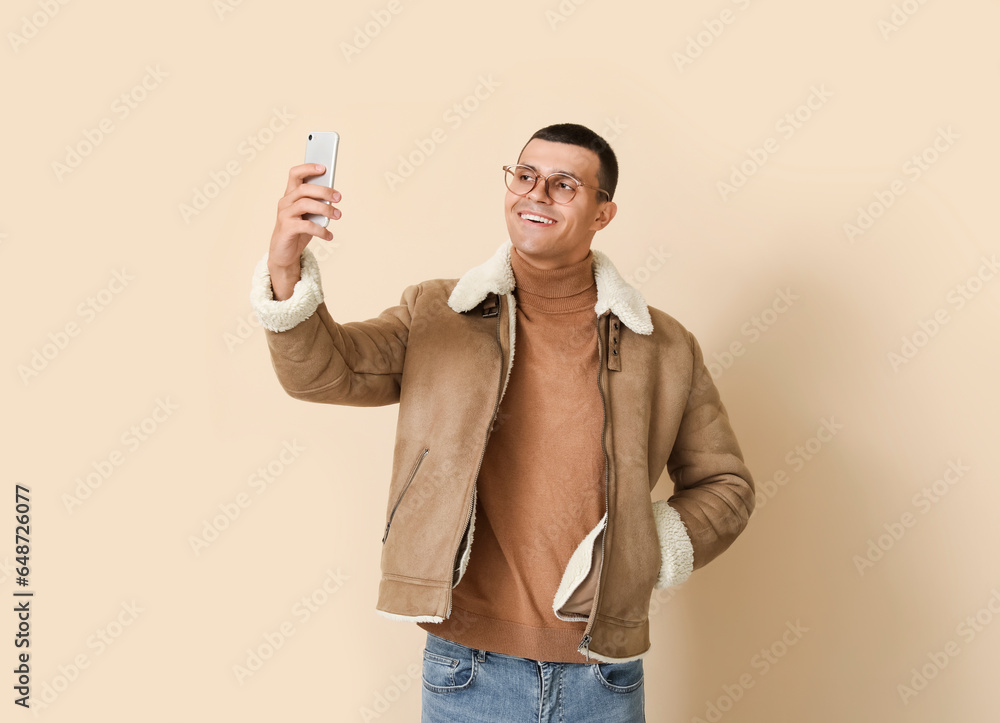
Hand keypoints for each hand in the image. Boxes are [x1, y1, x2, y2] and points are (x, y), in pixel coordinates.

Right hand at [267, 163, 341, 298]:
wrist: (284, 253)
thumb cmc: (298, 231)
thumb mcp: (309, 215)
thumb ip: (317, 204)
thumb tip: (333, 197)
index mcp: (291, 195)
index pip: (295, 174)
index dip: (308, 168)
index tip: (324, 168)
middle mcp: (285, 202)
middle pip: (304, 188)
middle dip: (324, 191)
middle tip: (338, 197)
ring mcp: (285, 215)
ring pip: (305, 204)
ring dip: (325, 209)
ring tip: (338, 216)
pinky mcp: (286, 229)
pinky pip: (306, 225)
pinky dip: (321, 230)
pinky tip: (329, 235)